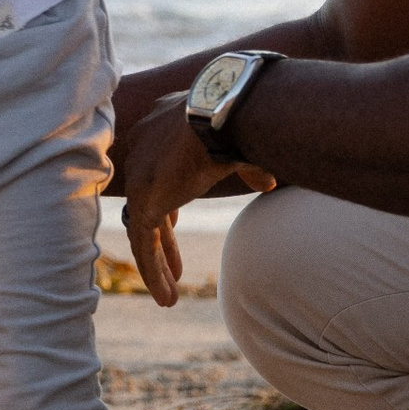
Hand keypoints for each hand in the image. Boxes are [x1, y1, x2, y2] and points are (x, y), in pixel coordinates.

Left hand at [118, 90, 262, 306]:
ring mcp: (141, 175)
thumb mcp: (240, 145)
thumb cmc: (237, 120)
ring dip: (158, 264)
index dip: (169, 201)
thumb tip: (268, 182)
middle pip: (152, 202)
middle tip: (175, 266)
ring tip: (170, 297)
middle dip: (165, 238)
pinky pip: (143, 244)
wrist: (222, 111)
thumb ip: (247, 165)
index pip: (160, 172)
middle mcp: (145, 149)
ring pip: (145, 229)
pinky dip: (152, 272)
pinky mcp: (142, 199)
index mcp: (164, 129)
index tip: (174, 223)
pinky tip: (165, 297)